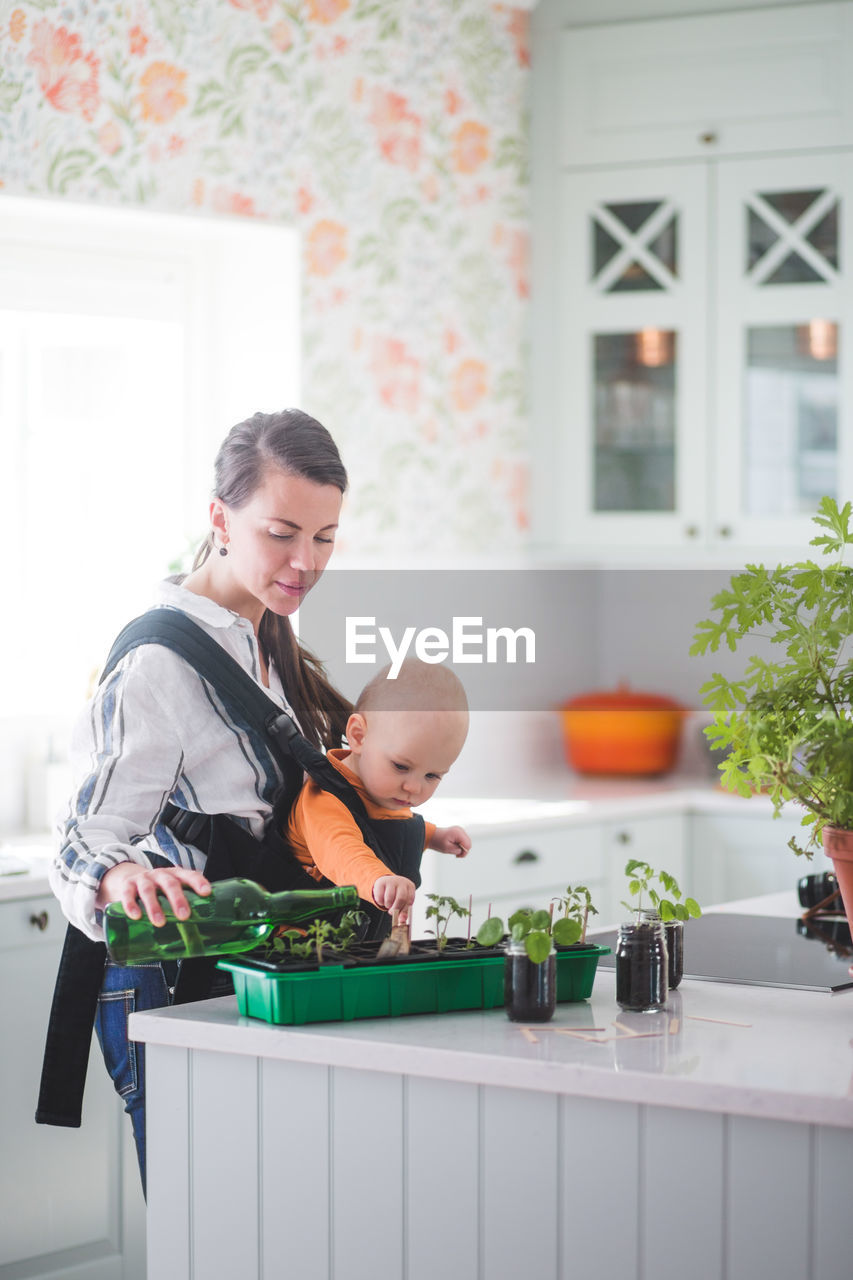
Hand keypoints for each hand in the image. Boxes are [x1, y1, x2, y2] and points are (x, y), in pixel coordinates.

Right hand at [95, 862, 211, 925]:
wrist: (128, 879)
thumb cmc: (157, 890)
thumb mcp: (170, 893)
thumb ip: (182, 906)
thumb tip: (201, 932)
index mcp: (175, 875)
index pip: (189, 875)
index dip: (198, 882)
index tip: (206, 892)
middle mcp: (160, 875)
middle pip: (170, 884)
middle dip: (178, 899)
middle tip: (184, 915)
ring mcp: (143, 879)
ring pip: (148, 890)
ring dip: (154, 906)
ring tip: (159, 922)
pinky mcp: (127, 886)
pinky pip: (128, 894)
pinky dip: (131, 905)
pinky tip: (135, 916)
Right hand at [372, 874, 415, 920]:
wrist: (386, 882)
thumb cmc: (397, 893)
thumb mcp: (403, 901)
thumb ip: (403, 911)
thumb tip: (402, 920)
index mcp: (410, 887)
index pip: (410, 900)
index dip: (405, 910)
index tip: (401, 918)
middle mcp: (402, 882)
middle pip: (401, 898)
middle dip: (396, 908)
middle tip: (391, 912)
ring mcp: (392, 881)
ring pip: (389, 898)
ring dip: (387, 905)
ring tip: (388, 904)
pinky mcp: (381, 882)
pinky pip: (380, 897)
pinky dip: (381, 902)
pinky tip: (383, 899)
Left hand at [430, 825, 470, 857]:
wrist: (432, 836)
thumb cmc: (438, 841)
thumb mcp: (447, 848)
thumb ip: (456, 850)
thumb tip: (462, 850)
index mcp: (458, 833)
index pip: (467, 845)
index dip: (464, 852)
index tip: (457, 856)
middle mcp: (460, 830)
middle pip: (468, 843)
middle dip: (463, 850)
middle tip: (456, 854)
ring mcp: (460, 830)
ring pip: (467, 842)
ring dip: (462, 847)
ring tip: (454, 850)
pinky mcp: (459, 831)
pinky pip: (464, 840)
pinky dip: (461, 844)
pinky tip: (455, 846)